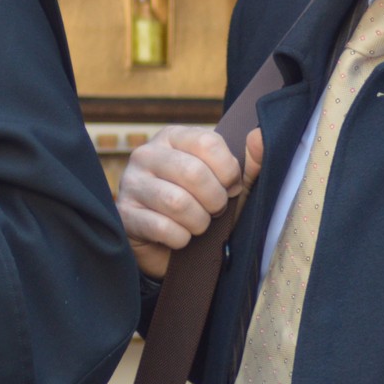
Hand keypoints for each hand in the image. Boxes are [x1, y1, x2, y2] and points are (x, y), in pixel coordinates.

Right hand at [116, 124, 263, 279]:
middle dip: (215, 200)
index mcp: (173, 137)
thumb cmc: (202, 207)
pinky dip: (181, 239)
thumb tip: (259, 136)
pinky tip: (180, 237)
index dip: (228, 172)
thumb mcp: (230, 185)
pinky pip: (162, 227)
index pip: (207, 143)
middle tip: (216, 210)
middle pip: (193, 173)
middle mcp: (146, 154)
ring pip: (177, 203)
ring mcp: (131, 183)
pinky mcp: (124, 214)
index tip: (231, 187)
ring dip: (199, 222)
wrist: (170, 247)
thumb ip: (250, 162)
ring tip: (199, 225)